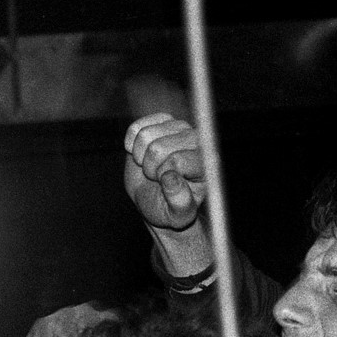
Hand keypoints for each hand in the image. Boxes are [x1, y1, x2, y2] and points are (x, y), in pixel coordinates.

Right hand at [124, 113, 204, 232]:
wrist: (154, 198)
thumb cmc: (169, 208)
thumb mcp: (178, 215)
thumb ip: (180, 201)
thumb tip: (170, 178)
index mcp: (206, 162)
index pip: (176, 160)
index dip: (162, 175)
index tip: (165, 184)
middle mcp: (197, 140)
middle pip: (158, 148)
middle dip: (150, 167)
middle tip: (156, 176)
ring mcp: (179, 127)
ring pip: (145, 135)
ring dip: (140, 156)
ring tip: (150, 166)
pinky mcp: (161, 121)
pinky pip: (136, 127)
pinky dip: (131, 144)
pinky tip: (141, 153)